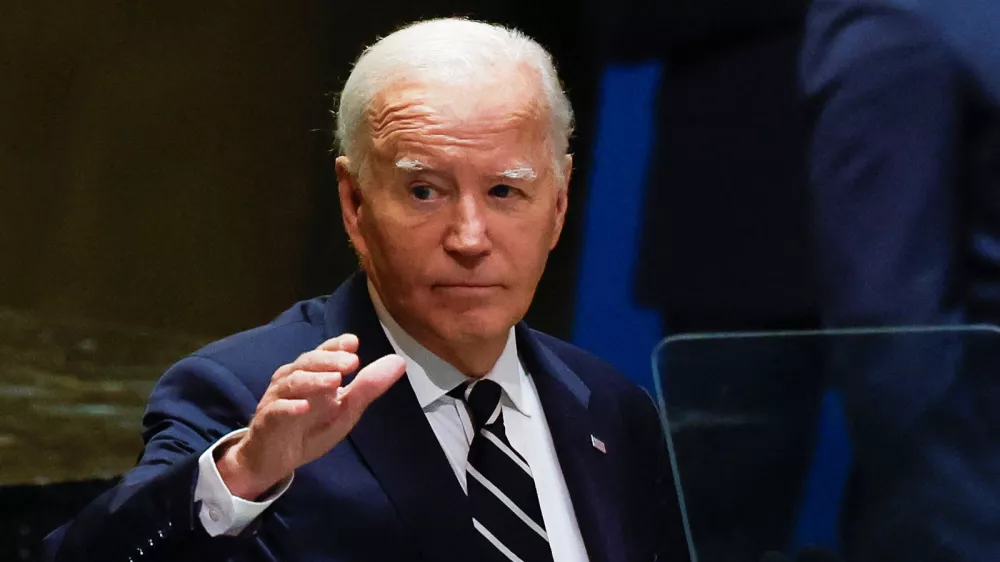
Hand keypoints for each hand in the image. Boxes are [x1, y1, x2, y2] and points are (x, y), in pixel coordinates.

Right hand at [216, 333, 405, 498]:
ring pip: (292, 382)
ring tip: (335, 381)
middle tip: (352, 362)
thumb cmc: (310, 429)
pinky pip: (276, 410)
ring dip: (314, 380)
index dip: (336, 346)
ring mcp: (277, 399)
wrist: (273, 459)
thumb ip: (368, 386)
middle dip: (330, 360)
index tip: (354, 342)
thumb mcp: (345, 410)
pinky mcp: (267, 421)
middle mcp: (293, 380)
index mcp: (312, 374)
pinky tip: (304, 407)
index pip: (324, 353)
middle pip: (308, 362)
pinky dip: (290, 407)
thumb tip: (398, 361)